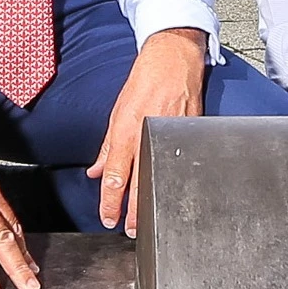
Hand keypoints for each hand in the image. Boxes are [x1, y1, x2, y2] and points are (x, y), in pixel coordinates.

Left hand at [90, 28, 209, 234]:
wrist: (174, 58)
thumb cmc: (145, 80)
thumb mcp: (118, 111)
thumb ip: (108, 146)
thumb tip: (97, 171)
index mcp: (126, 130)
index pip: (116, 176)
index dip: (111, 202)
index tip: (108, 217)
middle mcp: (147, 136)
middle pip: (139, 184)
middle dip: (133, 212)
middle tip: (129, 230)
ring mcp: (171, 136)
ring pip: (160, 177)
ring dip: (153, 201)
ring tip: (148, 218)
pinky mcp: (190, 133)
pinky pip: (179, 162)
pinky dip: (174, 178)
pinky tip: (172, 190)